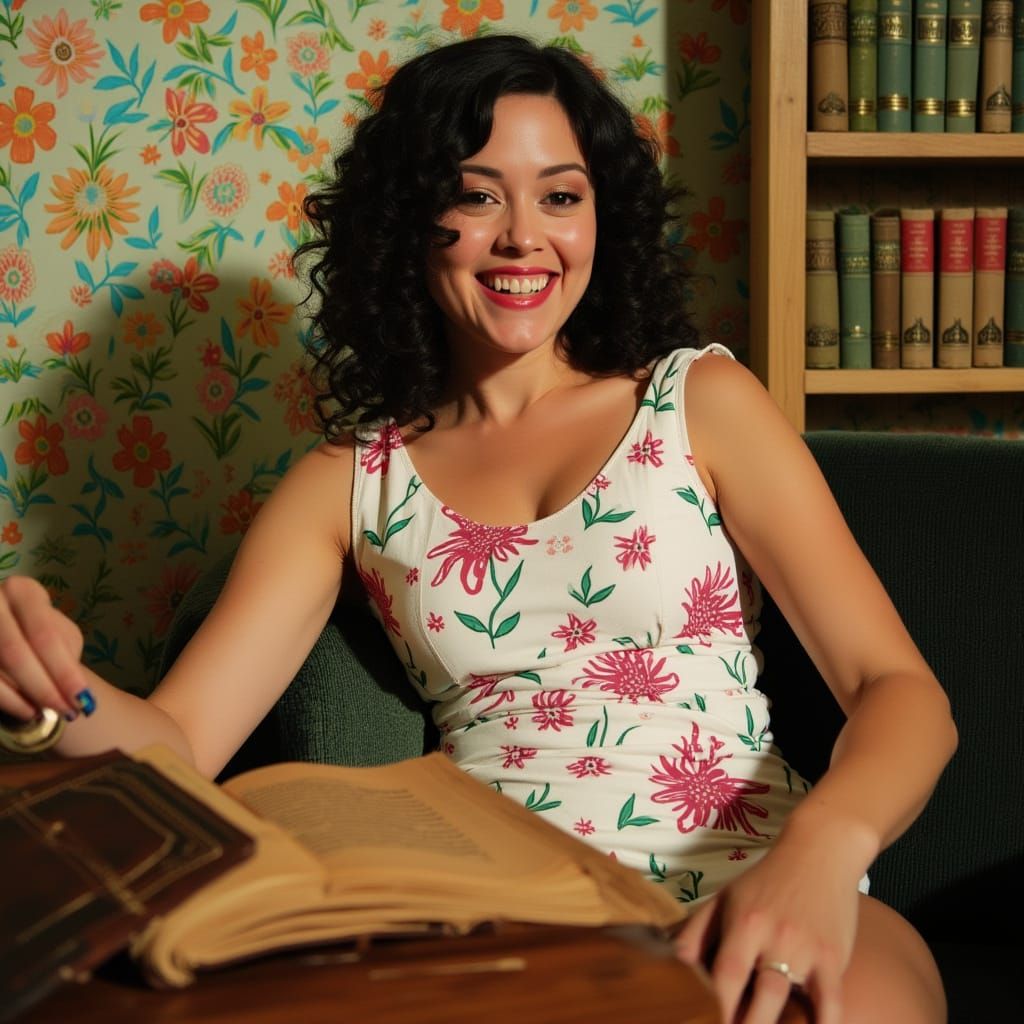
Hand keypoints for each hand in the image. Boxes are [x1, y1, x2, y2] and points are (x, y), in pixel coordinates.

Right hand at [0, 576, 88, 721]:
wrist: (12, 627)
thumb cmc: (40, 630)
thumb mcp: (60, 632)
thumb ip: (65, 654)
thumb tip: (76, 694)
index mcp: (22, 591)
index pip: (44, 636)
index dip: (64, 672)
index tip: (84, 700)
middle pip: (15, 653)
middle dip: (44, 688)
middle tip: (68, 712)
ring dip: (22, 699)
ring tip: (47, 714)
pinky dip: (5, 701)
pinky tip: (25, 710)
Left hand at [674, 828, 865, 1023]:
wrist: (820, 852)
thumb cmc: (766, 880)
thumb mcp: (726, 896)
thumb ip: (698, 930)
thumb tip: (673, 965)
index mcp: (745, 922)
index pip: (726, 972)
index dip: (715, 1006)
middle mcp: (774, 937)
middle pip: (759, 994)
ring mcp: (806, 949)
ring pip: (787, 999)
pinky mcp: (834, 958)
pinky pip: (832, 1003)